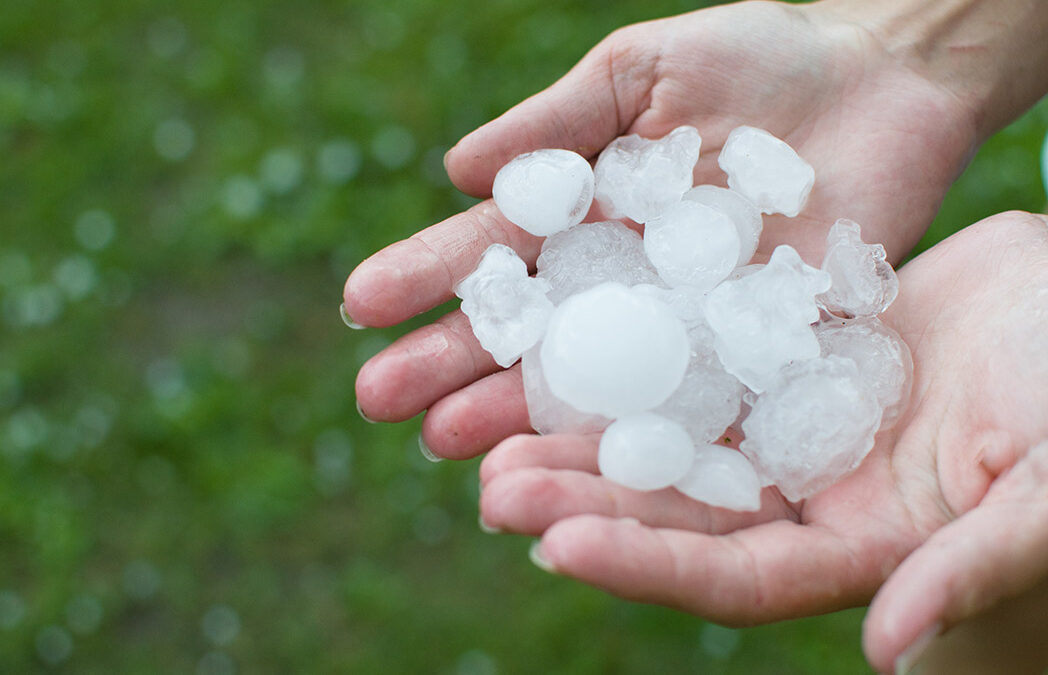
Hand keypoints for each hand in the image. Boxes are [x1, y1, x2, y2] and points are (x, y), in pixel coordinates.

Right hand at [344, 0, 978, 456]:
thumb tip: (455, 172)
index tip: (362, 305)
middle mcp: (621, 282)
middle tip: (381, 404)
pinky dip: (639, 435)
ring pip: (591, 381)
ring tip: (452, 447)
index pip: (494, 253)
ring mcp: (683, 325)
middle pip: (528, 332)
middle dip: (453, 366)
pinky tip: (585, 465)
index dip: (428, 277)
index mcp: (584, 215)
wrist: (879, 81)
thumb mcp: (641, 72)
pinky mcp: (754, 354)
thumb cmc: (754, 62)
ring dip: (521, 415)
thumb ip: (556, 122)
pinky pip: (694, 400)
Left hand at [477, 210, 1047, 673]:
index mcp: (856, 546)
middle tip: (490, 489)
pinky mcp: (776, 357)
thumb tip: (885, 655)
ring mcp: (784, 425)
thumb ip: (972, 567)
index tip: (556, 544)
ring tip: (491, 434)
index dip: (647, 566)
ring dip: (584, 440)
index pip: (733, 577)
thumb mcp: (1046, 490)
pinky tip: (563, 348)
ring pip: (666, 440)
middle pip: (676, 512)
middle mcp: (803, 495)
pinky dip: (628, 362)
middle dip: (583, 505)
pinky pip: (688, 361)